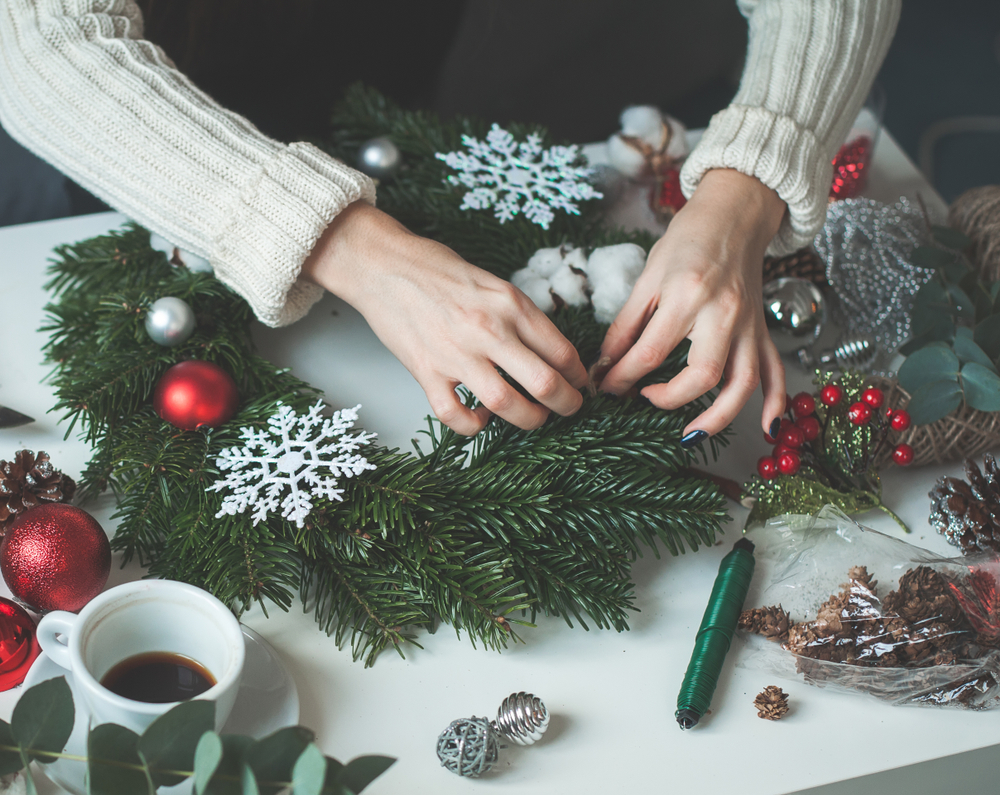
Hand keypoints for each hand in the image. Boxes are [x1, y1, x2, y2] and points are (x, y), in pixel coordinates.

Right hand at [301, 202, 587, 434]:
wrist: (384, 265)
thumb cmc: (438, 270)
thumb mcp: (494, 283)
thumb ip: (521, 316)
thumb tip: (550, 352)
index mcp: (510, 304)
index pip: (561, 351)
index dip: (578, 375)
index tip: (580, 383)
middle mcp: (488, 330)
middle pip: (545, 383)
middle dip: (567, 404)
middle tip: (569, 408)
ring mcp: (456, 354)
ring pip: (508, 405)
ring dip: (530, 420)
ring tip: (535, 418)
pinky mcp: (426, 372)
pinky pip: (456, 416)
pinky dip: (475, 425)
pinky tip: (482, 417)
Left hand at [598, 168, 786, 440]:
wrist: (734, 214)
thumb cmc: (688, 240)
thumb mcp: (648, 277)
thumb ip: (625, 324)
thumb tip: (604, 365)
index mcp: (687, 296)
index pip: (649, 353)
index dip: (622, 378)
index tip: (606, 388)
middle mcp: (722, 314)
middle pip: (701, 375)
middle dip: (668, 400)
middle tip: (644, 399)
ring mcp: (748, 325)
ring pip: (743, 383)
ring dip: (718, 417)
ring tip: (690, 435)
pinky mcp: (762, 330)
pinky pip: (775, 371)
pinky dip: (775, 402)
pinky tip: (767, 426)